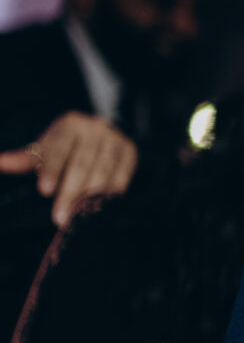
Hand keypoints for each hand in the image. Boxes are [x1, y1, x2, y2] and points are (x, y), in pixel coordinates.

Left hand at [0, 112, 137, 226]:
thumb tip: (0, 163)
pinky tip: (101, 210)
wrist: (100, 135)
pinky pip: (122, 176)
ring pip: (103, 171)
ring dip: (90, 197)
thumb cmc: (65, 146)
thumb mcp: (45, 148)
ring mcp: (116, 139)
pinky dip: (111, 194)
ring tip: (79, 218)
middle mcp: (96, 128)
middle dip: (71, 192)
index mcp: (71, 124)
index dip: (52, 170)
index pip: (60, 148)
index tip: (45, 192)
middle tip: (60, 218)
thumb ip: (25, 159)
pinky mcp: (130, 151)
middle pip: (82, 163)